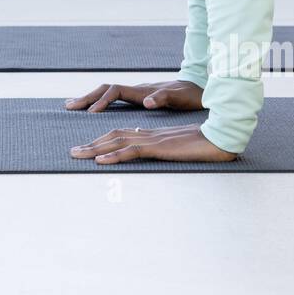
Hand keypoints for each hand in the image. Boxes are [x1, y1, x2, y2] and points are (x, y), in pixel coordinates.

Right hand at [65, 78, 205, 113]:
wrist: (198, 87)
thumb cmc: (189, 95)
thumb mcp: (180, 98)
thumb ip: (162, 98)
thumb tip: (146, 102)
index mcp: (142, 91)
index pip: (115, 91)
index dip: (102, 101)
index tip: (91, 112)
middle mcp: (136, 90)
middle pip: (105, 89)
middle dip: (86, 97)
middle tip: (68, 106)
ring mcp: (136, 93)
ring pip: (107, 93)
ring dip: (89, 98)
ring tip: (72, 106)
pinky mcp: (138, 98)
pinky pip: (113, 98)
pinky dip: (100, 102)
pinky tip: (94, 110)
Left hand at [69, 124, 237, 164]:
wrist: (221, 137)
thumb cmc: (203, 144)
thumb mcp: (177, 147)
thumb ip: (161, 147)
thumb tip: (147, 149)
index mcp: (151, 134)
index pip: (120, 134)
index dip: (102, 140)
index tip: (87, 148)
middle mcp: (148, 134)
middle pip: (113, 135)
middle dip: (91, 144)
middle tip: (72, 152)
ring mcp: (152, 139)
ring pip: (117, 141)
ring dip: (95, 149)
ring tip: (77, 155)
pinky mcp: (159, 146)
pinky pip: (132, 150)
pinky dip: (114, 155)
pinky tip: (101, 160)